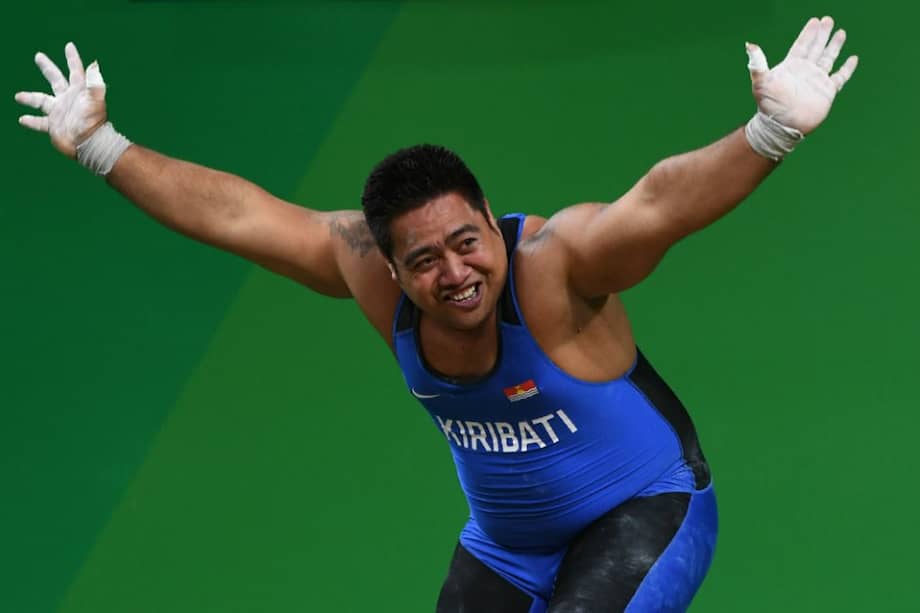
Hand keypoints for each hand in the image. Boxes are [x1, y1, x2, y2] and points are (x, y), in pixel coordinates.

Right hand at [15, 42, 107, 157]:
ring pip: (41, 100)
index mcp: (79, 92)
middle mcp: (68, 100)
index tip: (69, 46)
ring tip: (18, 96)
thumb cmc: (93, 122)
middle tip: (38, 56)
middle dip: (48, 67)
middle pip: (56, 80)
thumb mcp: (95, 101)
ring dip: (30, 98)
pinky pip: (39, 123)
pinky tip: (22, 119)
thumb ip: (94, 84)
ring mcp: (60, 112)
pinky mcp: (54, 126)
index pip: (75, 71)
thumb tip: (94, 65)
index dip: (72, 59)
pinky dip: (31, 121)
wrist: (89, 144)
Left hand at [746, 16, 858, 134]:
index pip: (802, 45)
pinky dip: (847, 68)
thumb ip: (757, 64)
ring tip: (841, 32)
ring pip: (828, 58)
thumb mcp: (761, 83)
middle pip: (816, 48)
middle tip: (828, 19)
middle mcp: (805, 71)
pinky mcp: (827, 91)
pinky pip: (840, 77)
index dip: (808, 33)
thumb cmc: (769, 106)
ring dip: (834, 46)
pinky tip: (853, 58)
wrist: (782, 126)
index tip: (815, 20)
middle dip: (822, 34)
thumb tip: (749, 45)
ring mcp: (816, 80)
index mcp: (791, 67)